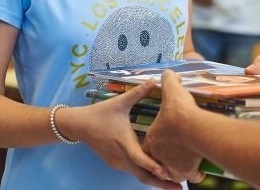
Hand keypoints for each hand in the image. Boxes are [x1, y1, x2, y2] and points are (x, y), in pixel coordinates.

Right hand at [56, 79, 180, 188]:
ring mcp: (118, 163)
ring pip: (139, 175)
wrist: (79, 126)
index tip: (165, 172)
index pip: (138, 158)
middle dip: (161, 183)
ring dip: (155, 180)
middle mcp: (121, 157)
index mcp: (123, 142)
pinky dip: (147, 175)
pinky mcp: (117, 164)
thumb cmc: (100, 113)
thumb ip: (137, 93)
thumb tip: (153, 80)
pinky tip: (160, 175)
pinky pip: (134, 172)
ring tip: (175, 184)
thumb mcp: (119, 102)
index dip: (152, 165)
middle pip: (143, 175)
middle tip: (180, 188)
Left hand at [143, 71, 205, 183]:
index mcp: (152, 140)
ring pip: (175, 172)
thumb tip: (169, 73)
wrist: (193, 128)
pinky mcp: (186, 172)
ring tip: (190, 162)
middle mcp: (159, 157)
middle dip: (171, 157)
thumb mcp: (172, 91)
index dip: (161, 141)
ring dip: (182, 168)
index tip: (171, 137)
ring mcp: (172, 167)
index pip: (153, 144)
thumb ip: (168, 81)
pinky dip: (196, 174)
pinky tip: (200, 169)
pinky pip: (191, 176)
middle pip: (163, 160)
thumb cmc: (180, 111)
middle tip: (180, 151)